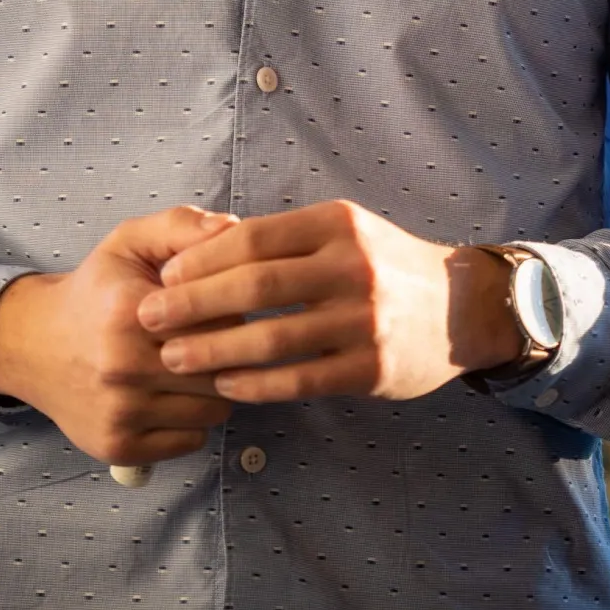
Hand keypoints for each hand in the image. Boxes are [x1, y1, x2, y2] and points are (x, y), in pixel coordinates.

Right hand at [0, 204, 244, 464]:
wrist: (33, 345)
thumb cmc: (96, 290)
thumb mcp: (130, 242)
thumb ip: (182, 226)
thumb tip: (233, 227)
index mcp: (130, 311)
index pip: (222, 320)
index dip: (230, 311)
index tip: (218, 305)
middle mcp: (123, 366)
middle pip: (221, 368)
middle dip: (228, 352)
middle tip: (211, 337)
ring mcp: (120, 413)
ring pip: (213, 410)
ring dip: (214, 388)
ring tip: (193, 364)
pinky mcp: (120, 447)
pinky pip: (192, 440)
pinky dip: (193, 420)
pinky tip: (174, 394)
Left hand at [134, 199, 521, 402]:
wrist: (460, 307)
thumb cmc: (384, 263)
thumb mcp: (343, 230)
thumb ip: (286, 238)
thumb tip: (205, 249)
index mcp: (336, 224)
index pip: (253, 237)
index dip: (202, 259)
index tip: (164, 277)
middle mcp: (351, 267)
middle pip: (255, 287)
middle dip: (193, 305)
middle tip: (149, 319)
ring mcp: (363, 321)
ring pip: (272, 339)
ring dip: (215, 350)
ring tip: (175, 357)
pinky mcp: (370, 369)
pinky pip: (299, 380)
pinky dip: (256, 384)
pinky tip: (225, 386)